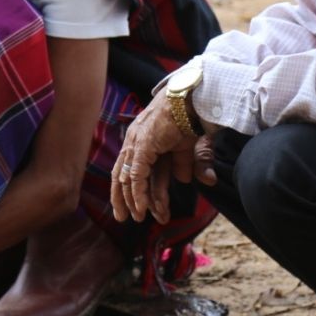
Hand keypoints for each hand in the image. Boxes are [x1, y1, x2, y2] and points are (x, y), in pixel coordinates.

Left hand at [109, 94, 212, 223]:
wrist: (192, 98)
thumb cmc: (192, 116)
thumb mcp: (191, 146)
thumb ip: (187, 163)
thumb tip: (185, 180)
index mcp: (145, 142)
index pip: (132, 169)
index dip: (131, 187)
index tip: (134, 205)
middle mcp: (136, 143)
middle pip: (124, 175)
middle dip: (123, 197)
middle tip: (122, 217)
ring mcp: (137, 143)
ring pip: (129, 178)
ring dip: (133, 200)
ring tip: (138, 218)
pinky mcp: (143, 146)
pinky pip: (137, 175)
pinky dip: (138, 193)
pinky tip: (140, 207)